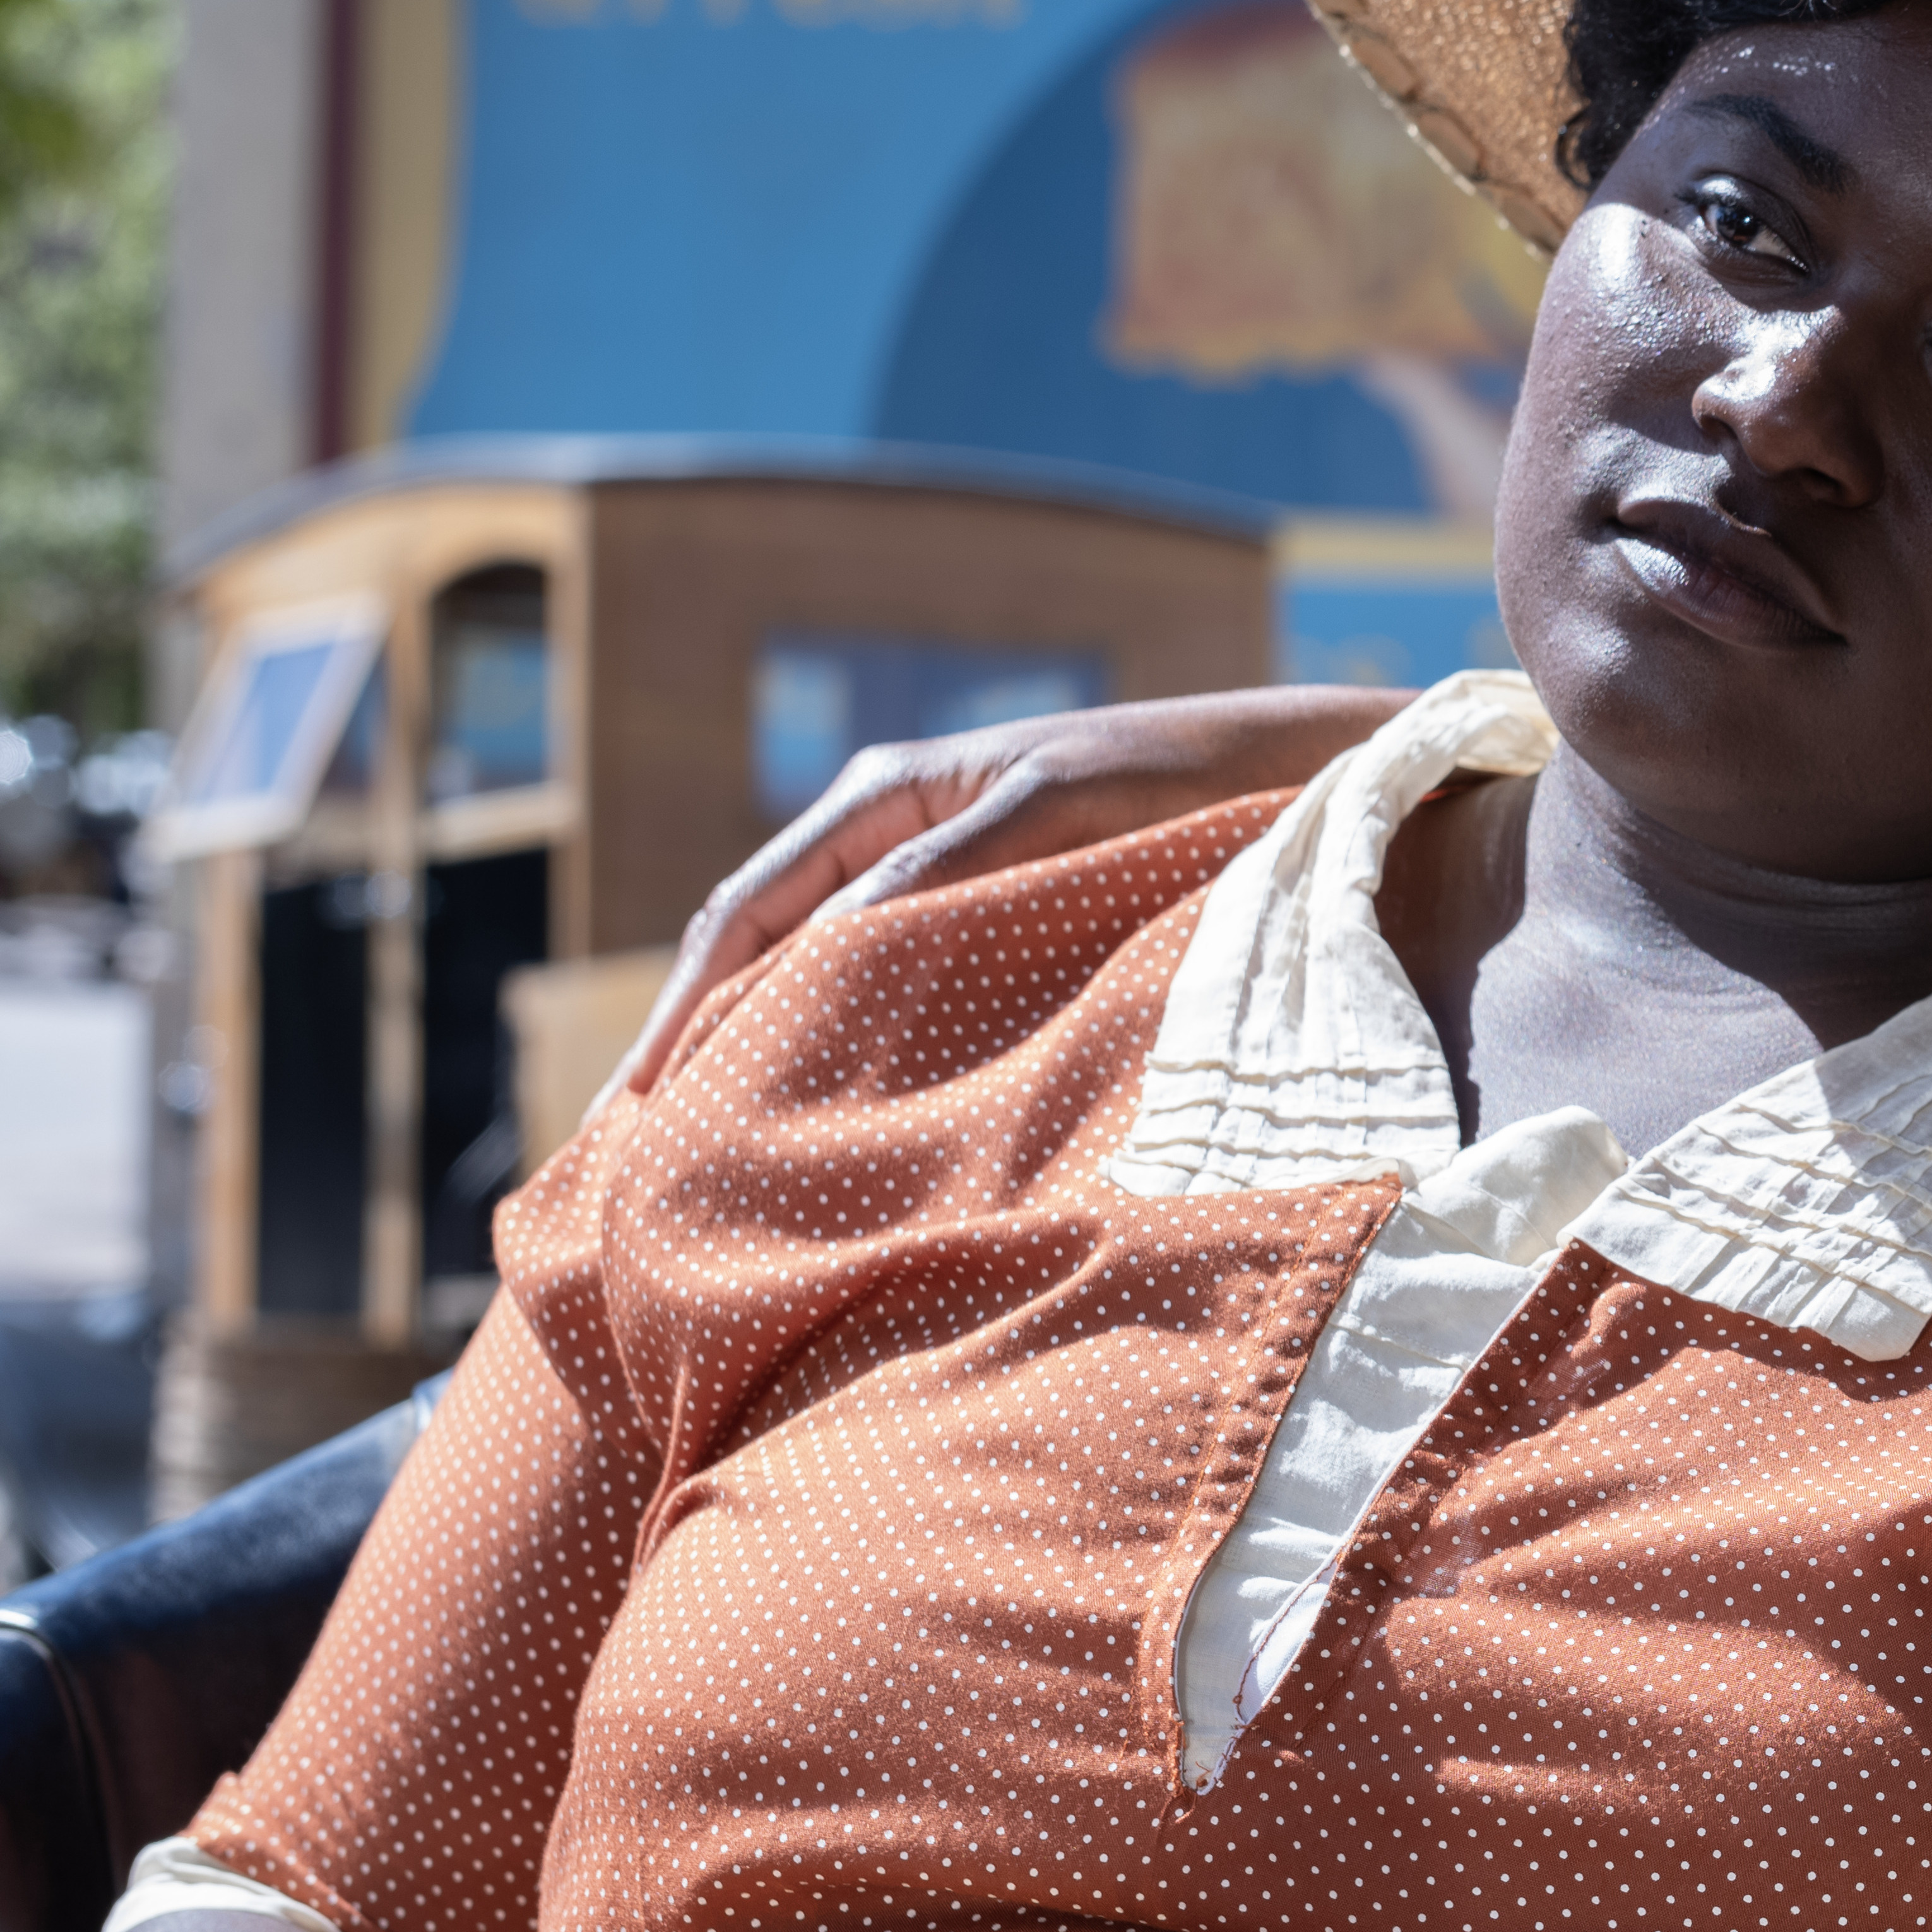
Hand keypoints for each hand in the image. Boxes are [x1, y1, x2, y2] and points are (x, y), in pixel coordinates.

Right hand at [614, 686, 1410, 1099]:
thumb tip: (833, 949)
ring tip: (711, 1156)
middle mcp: (895, 834)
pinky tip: (835, 1122)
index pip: (750, 911)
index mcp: (887, 794)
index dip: (687, 1007)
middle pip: (763, 951)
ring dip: (765, 1059)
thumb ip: (945, 870)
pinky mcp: (996, 929)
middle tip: (636, 1158)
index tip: (641, 1102)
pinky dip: (849, 1053)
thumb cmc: (1183, 775)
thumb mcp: (1056, 809)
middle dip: (698, 1045)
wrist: (1295, 773)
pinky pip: (896, 995)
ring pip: (823, 981)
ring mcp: (943, 884)